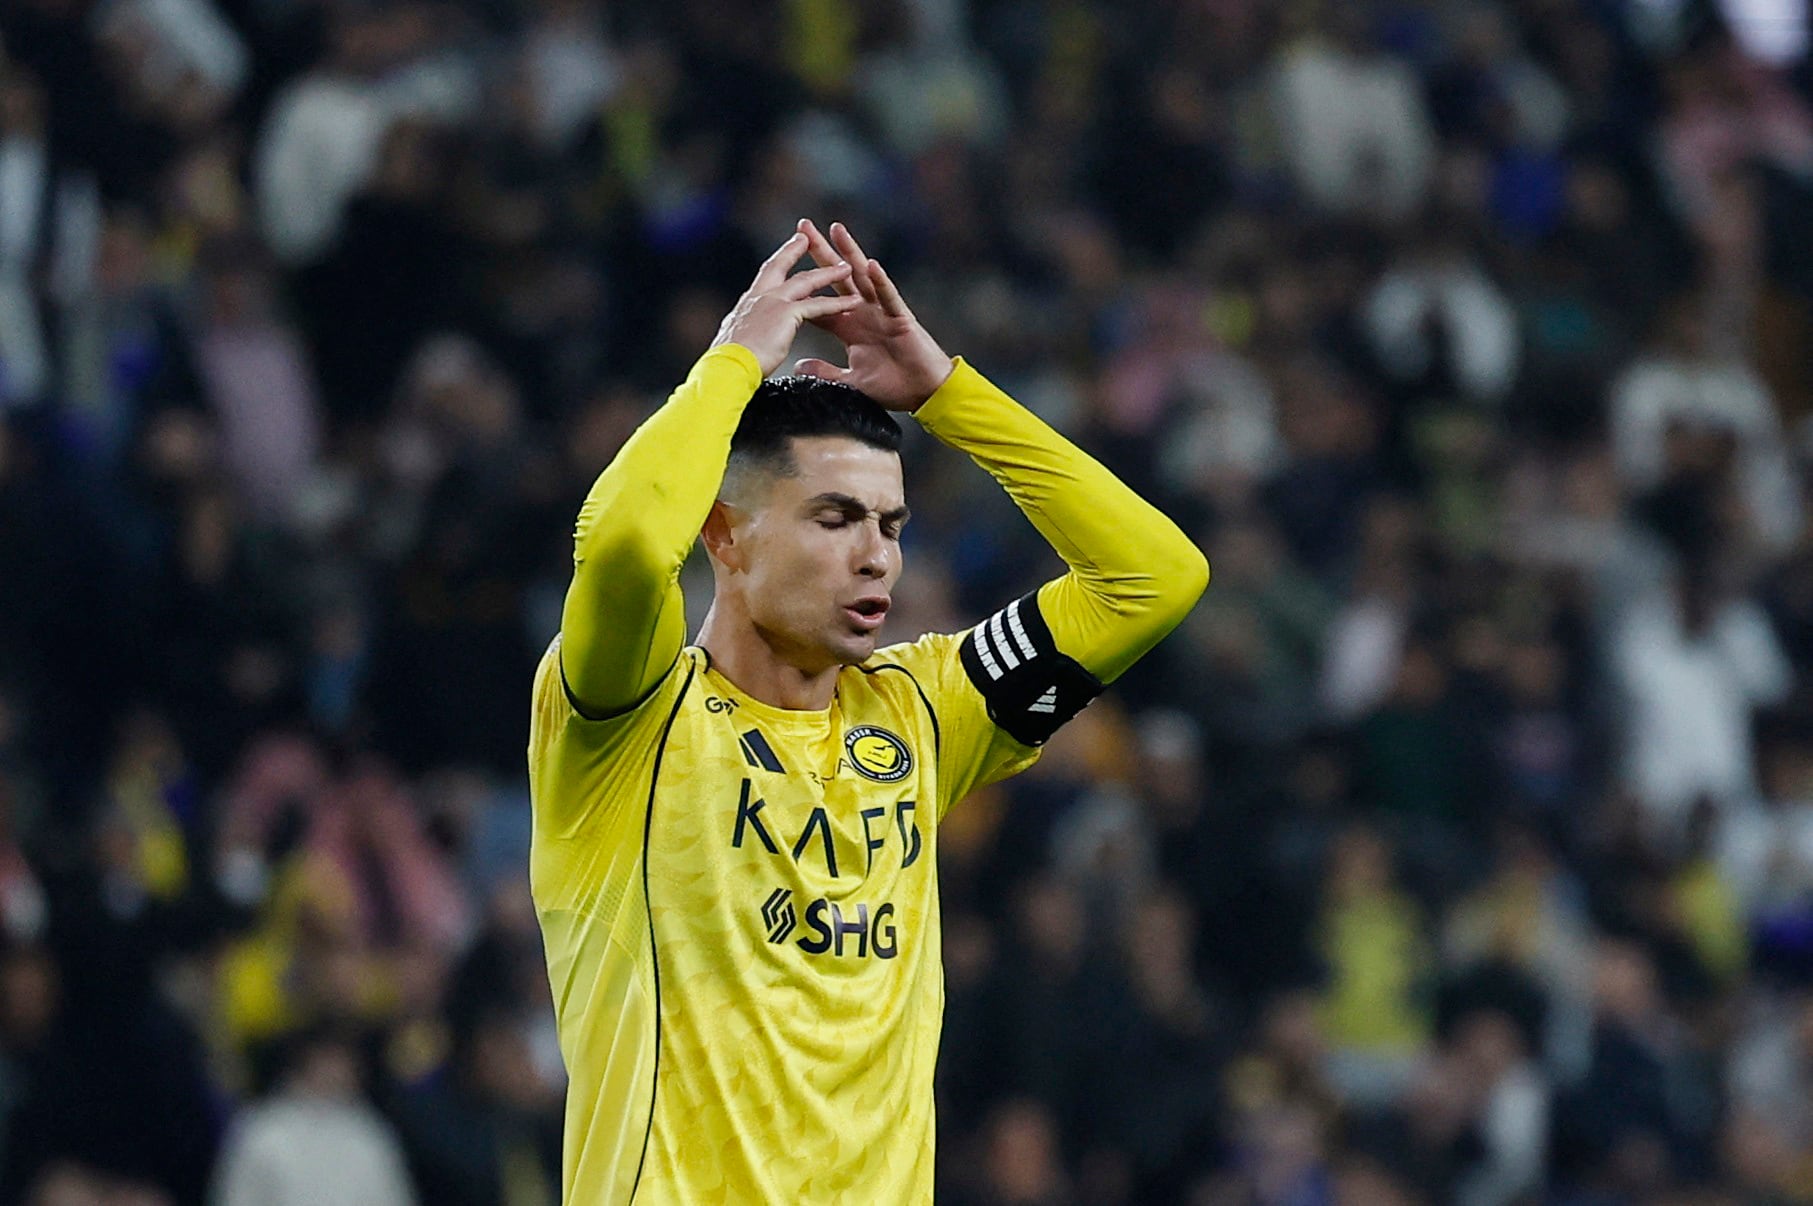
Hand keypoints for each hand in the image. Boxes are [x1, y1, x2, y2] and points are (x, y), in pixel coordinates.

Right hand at [711, 232, 861, 375]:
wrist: (726, 368)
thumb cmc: (726, 365)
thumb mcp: (733, 344)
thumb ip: (743, 335)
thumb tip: (741, 340)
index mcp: (746, 306)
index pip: (762, 281)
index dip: (773, 267)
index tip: (780, 258)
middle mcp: (758, 298)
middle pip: (778, 266)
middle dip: (793, 250)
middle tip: (805, 237)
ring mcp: (773, 302)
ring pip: (805, 281)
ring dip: (828, 273)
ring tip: (846, 267)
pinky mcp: (787, 313)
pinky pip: (818, 305)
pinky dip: (837, 303)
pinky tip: (853, 302)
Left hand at [793, 219, 955, 410]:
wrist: (923, 393)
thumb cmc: (893, 386)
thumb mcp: (850, 381)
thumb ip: (825, 373)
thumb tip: (798, 366)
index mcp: (850, 326)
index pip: (820, 300)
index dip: (802, 284)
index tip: (781, 266)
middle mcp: (864, 312)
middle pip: (837, 276)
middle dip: (821, 252)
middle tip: (802, 226)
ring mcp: (883, 312)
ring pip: (863, 277)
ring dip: (850, 253)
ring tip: (836, 229)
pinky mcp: (901, 320)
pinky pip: (889, 298)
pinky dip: (881, 282)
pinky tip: (871, 265)